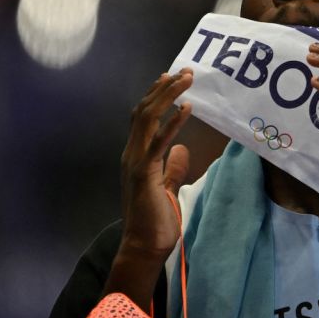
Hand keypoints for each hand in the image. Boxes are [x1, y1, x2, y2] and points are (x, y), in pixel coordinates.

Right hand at [118, 69, 193, 262]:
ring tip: (185, 80)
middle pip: (144, 111)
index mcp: (136, 156)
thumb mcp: (167, 188)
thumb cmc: (155, 221)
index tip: (171, 78)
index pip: (143, 118)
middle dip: (163, 89)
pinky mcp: (143, 173)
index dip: (156, 96)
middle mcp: (131, 154)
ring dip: (167, 96)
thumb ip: (172, 168)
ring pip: (148, 119)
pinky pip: (158, 142)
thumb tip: (181, 150)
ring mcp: (135, 162)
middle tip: (184, 71)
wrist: (144, 246)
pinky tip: (186, 108)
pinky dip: (172, 123)